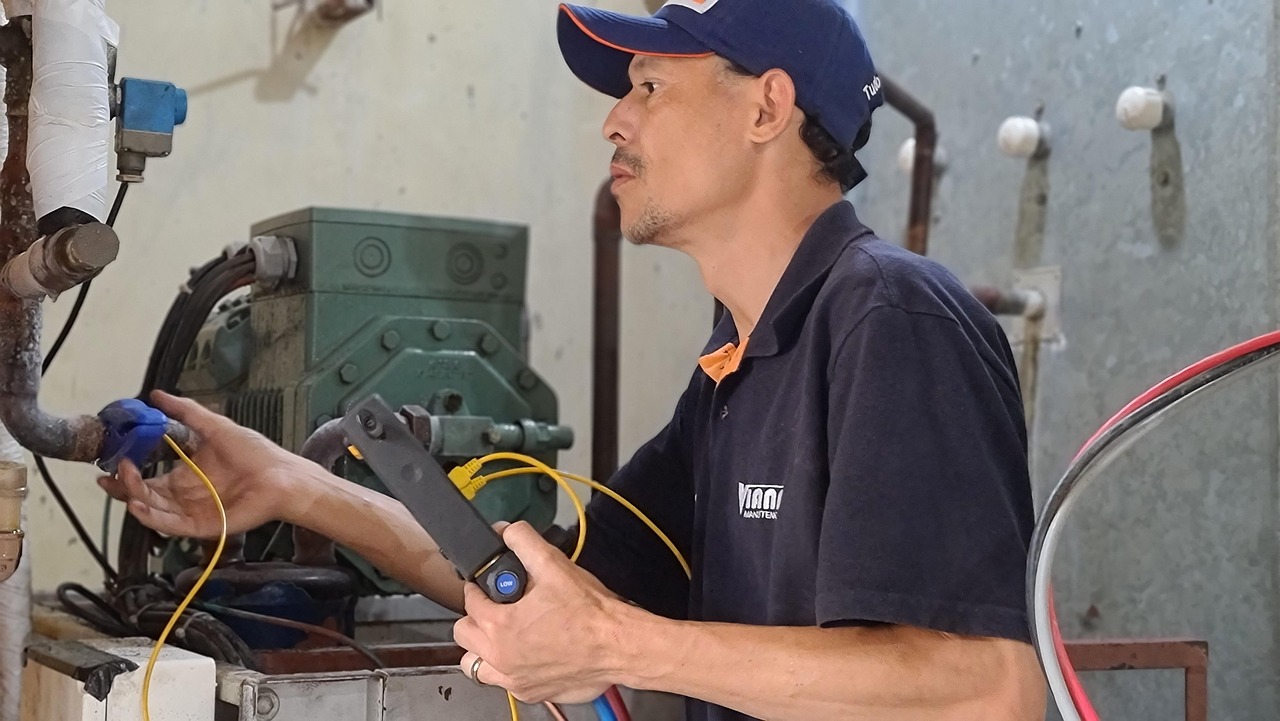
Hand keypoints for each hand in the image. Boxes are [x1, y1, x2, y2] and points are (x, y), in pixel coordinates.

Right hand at [97, 391, 301, 538]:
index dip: (127, 474)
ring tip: (121, 483)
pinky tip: (137, 505)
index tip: (110, 461)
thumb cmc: (254, 453)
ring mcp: (192, 512)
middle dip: (123, 488)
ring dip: (134, 499)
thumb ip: (186, 412)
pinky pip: (172, 526)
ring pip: (154, 510)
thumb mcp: (215, 427)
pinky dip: (152, 517)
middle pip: (145, 496)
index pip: (147, 479)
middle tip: (108, 475)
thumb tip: (156, 394)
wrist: (283, 476)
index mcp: (185, 476)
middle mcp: (185, 496)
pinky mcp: (203, 526)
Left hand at [453, 522, 628, 703]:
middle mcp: (501, 657)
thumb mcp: (554, 566)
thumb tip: (506, 531)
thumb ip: (524, 542)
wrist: (618, 645)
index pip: (470, 602)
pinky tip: (524, 655)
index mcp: (500, 626)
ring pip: (475, 665)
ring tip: (503, 635)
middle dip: (476, 618)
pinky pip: (502, 683)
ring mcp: (514, 679)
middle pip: (464, 635)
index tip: (486, 587)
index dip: (477, 589)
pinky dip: (506, 670)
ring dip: (483, 649)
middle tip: (496, 609)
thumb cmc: (589, 613)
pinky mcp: (530, 693)